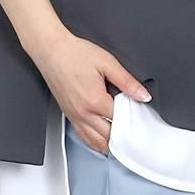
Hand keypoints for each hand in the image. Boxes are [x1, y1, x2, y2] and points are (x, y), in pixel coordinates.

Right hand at [26, 26, 151, 155]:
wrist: (51, 50)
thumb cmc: (75, 54)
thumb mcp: (107, 63)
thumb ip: (127, 82)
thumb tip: (143, 96)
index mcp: (95, 101)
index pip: (122, 121)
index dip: (135, 118)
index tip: (142, 115)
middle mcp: (83, 113)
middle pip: (110, 136)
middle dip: (124, 135)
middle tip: (137, 130)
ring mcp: (74, 116)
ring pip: (96, 142)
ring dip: (110, 144)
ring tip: (123, 140)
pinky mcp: (68, 115)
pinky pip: (84, 137)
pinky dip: (96, 142)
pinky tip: (104, 139)